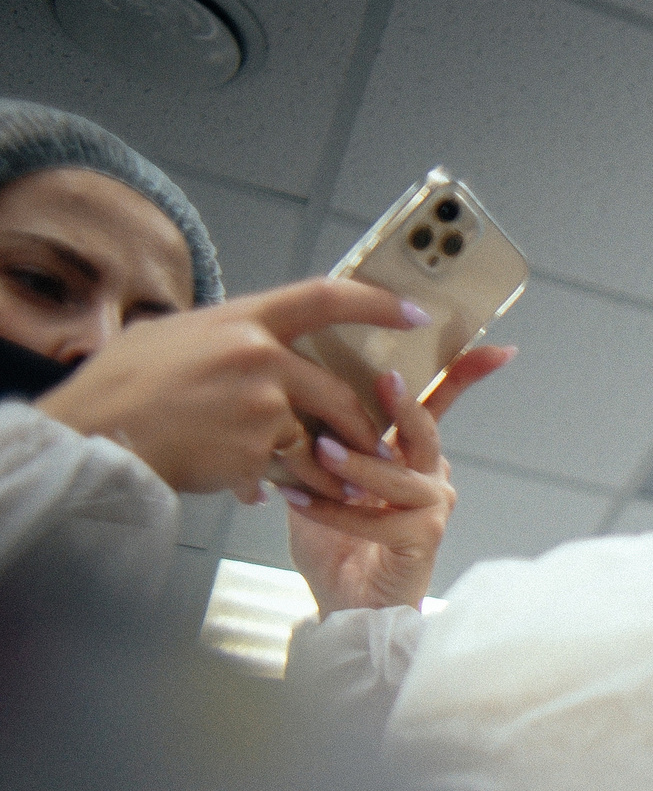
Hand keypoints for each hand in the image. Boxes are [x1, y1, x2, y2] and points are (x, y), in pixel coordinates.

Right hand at [36, 277, 433, 500]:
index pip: (325, 298)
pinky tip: (271, 491)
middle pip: (339, 392)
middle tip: (374, 447)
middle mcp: (258, 356)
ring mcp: (260, 403)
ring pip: (322, 440)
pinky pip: (294, 471)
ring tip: (338, 483)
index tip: (416, 313)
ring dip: (334, 467)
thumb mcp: (170, 336)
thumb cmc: (123, 386)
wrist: (98, 435)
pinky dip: (293, 486)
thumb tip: (246, 338)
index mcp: (241, 320)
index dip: (376, 303)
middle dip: (361, 428)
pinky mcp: (256, 448)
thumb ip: (221, 337)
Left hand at [286, 347, 511, 613]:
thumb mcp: (316, 479)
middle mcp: (430, 476)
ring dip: (357, 462)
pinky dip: (336, 510)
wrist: (344, 607)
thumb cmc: (334, 544)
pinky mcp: (423, 540)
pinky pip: (381, 517)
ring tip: (319, 453)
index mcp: (410, 454)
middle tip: (384, 379)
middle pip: (426, 429)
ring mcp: (432, 507)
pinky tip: (299, 502)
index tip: (495, 347)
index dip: (465, 373)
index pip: (438, 405)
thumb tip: (292, 393)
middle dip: (407, 404)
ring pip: (401, 474)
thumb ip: (317, 440)